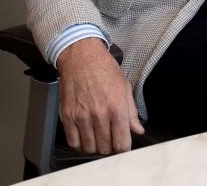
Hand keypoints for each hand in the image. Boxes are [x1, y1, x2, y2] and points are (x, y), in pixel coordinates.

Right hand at [57, 37, 144, 154]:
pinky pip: (74, 142)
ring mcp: (82, 117)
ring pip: (90, 148)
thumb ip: (132, 112)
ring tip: (97, 136)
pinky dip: (80, 143)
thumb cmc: (103, 68)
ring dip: (95, 146)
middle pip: (106, 148)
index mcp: (117, 107)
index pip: (122, 144)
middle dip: (110, 146)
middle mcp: (100, 114)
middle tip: (109, 137)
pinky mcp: (68, 116)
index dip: (123, 147)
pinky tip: (84, 135)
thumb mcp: (124, 87)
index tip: (122, 144)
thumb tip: (138, 129)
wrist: (81, 57)